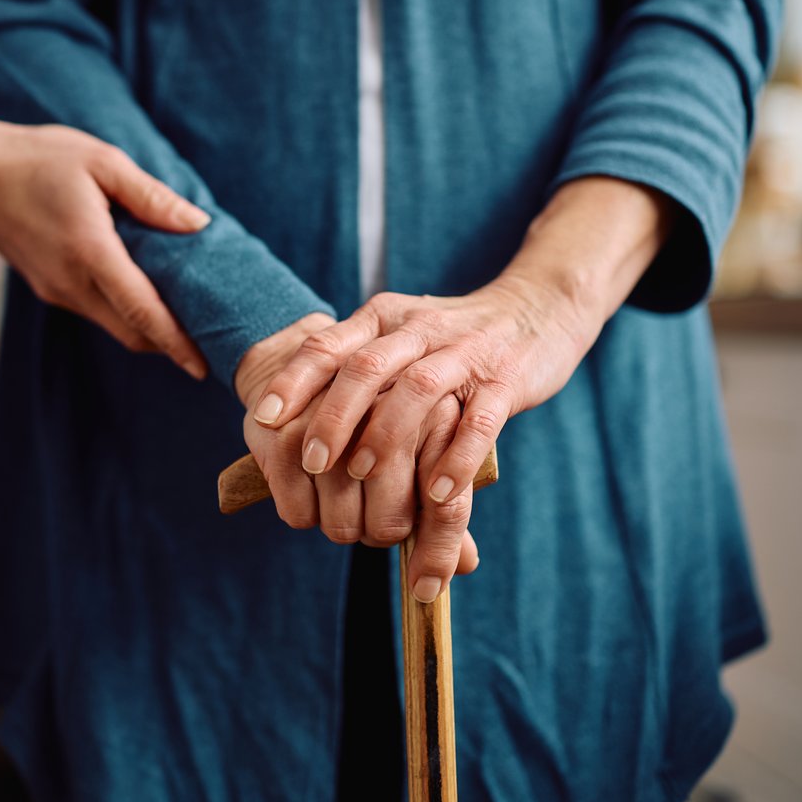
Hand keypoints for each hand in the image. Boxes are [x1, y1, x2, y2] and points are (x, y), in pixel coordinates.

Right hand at [0, 119, 208, 378]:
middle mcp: (72, 283)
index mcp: (90, 252)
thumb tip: (198, 224)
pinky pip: (96, 310)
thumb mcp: (101, 162)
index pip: (142, 311)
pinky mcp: (48, 288)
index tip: (203, 366)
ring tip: (187, 315)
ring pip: (114, 324)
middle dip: (171, 344)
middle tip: (211, 342)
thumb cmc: (38, 159)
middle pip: (132, 332)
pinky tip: (146, 291)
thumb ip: (151, 197)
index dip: (176, 342)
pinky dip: (126, 311)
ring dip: (149, 327)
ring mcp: (57, 291)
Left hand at [251, 279, 598, 598]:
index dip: (293, 381)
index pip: (328, 344)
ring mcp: (465, 354)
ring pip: (418, 389)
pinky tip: (434, 493)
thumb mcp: (396, 334)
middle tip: (310, 460)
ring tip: (359, 474)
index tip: (262, 417)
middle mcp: (419, 330)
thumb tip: (287, 422)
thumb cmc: (450, 336)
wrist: (539, 307)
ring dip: (385, 435)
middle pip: (366, 367)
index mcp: (383, 318)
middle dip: (333, 416)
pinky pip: (479, 421)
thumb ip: (352, 366)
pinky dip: (455, 457)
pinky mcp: (507, 380)